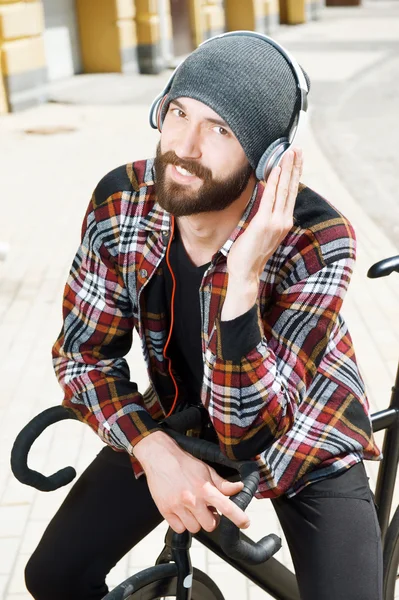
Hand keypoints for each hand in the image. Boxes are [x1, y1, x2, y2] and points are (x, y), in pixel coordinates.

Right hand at [134, 431, 249, 533]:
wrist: (160, 457)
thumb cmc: (183, 463)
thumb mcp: (206, 470)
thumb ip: (223, 483)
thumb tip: (239, 488)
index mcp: (205, 488)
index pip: (227, 507)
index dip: (238, 517)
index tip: (245, 523)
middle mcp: (192, 499)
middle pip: (210, 525)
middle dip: (210, 519)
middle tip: (206, 509)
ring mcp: (178, 507)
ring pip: (194, 528)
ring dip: (196, 521)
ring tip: (192, 508)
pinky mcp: (166, 511)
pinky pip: (179, 529)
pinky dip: (182, 523)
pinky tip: (181, 511)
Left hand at [227, 148, 302, 282]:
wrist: (246, 272)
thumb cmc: (249, 254)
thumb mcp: (262, 233)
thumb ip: (266, 218)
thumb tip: (265, 203)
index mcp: (284, 223)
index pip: (291, 194)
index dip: (294, 175)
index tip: (296, 159)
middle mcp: (284, 221)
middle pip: (291, 188)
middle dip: (295, 167)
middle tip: (298, 149)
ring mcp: (276, 222)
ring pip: (284, 190)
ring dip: (287, 169)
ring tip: (290, 152)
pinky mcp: (264, 223)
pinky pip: (271, 198)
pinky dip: (275, 182)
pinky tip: (276, 169)